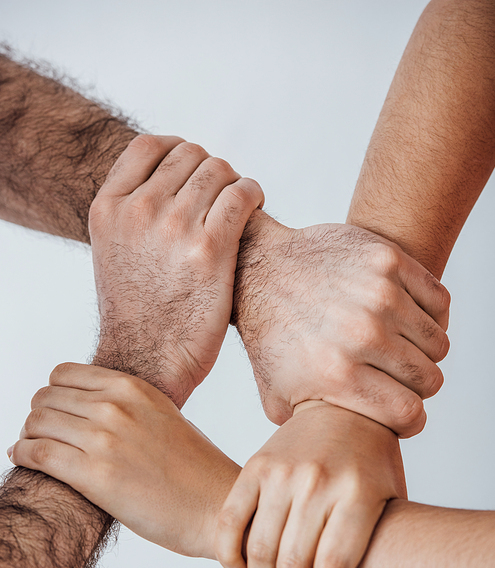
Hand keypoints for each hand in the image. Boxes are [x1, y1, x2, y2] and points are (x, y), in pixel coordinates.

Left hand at [8, 363, 239, 558]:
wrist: (215, 506)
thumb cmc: (195, 469)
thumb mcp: (163, 418)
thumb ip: (127, 407)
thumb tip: (89, 410)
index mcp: (133, 388)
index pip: (64, 374)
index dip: (52, 394)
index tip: (54, 413)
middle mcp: (116, 407)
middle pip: (46, 398)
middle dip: (38, 417)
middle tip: (40, 435)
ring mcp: (104, 439)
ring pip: (36, 423)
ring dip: (28, 436)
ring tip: (32, 449)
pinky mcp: (94, 475)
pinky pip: (36, 453)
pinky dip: (21, 455)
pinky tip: (23, 460)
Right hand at [90, 134, 263, 406]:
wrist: (146, 363)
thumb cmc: (137, 313)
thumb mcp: (114, 251)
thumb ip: (133, 214)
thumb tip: (168, 183)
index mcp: (108, 208)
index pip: (149, 145)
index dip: (178, 151)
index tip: (193, 174)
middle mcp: (138, 211)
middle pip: (190, 154)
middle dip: (211, 172)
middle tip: (222, 199)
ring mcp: (173, 227)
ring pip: (219, 170)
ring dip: (234, 184)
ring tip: (238, 207)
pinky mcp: (211, 249)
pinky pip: (243, 194)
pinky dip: (253, 195)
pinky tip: (253, 209)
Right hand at [215, 401, 406, 567]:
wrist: (341, 405)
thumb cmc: (371, 458)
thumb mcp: (392, 495)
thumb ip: (380, 538)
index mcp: (357, 494)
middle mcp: (318, 482)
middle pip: (293, 566)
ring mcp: (283, 473)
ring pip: (260, 551)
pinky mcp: (256, 466)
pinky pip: (230, 521)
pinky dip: (229, 554)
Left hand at [233, 214, 449, 436]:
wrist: (259, 268)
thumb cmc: (270, 333)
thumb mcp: (276, 394)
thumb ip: (311, 430)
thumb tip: (337, 451)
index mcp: (337, 374)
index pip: (409, 413)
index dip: (410, 420)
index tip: (401, 413)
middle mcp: (362, 334)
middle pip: (429, 379)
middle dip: (416, 387)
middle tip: (395, 379)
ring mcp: (379, 293)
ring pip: (438, 341)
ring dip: (422, 351)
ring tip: (397, 348)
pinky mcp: (388, 260)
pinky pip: (439, 301)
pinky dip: (429, 314)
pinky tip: (404, 319)